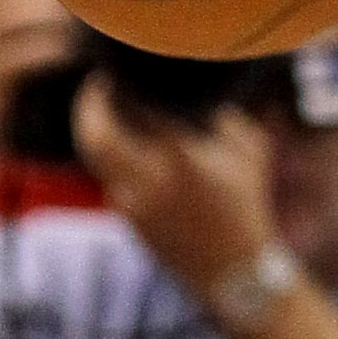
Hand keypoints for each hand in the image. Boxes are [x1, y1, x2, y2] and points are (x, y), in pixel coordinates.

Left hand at [72, 73, 280, 303]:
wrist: (231, 272)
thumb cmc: (247, 205)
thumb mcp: (249, 151)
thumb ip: (223, 116)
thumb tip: (197, 90)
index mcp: (182, 157)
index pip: (138, 109)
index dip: (122, 84)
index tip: (119, 66)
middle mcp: (149, 180)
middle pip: (96, 136)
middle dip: (88, 106)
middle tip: (94, 84)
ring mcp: (133, 204)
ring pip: (97, 158)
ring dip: (96, 129)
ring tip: (105, 107)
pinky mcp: (128, 220)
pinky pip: (110, 177)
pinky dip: (112, 155)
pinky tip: (127, 142)